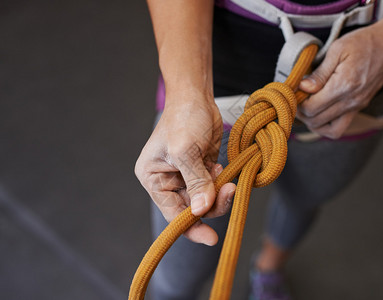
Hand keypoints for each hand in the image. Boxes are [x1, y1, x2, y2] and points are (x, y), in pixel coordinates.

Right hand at [135, 90, 235, 245]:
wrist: (197, 97)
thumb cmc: (183, 119)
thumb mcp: (185, 151)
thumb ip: (195, 182)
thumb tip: (202, 211)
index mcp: (153, 178)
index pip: (171, 212)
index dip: (190, 226)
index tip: (211, 238)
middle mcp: (168, 180)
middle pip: (191, 208)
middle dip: (210, 203)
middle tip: (228, 190)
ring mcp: (186, 176)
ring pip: (205, 199)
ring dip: (218, 193)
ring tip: (226, 177)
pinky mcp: (202, 169)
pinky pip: (213, 187)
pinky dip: (221, 183)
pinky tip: (221, 167)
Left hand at [297, 22, 382, 138]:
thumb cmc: (365, 42)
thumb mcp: (338, 49)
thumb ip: (319, 72)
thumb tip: (303, 87)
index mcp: (343, 86)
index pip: (311, 108)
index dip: (296, 102)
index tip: (292, 91)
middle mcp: (351, 101)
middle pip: (316, 121)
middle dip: (301, 112)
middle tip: (295, 98)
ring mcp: (356, 107)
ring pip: (328, 130)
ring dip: (312, 122)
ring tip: (306, 106)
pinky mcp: (359, 107)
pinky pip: (339, 127)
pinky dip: (326, 124)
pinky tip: (319, 111)